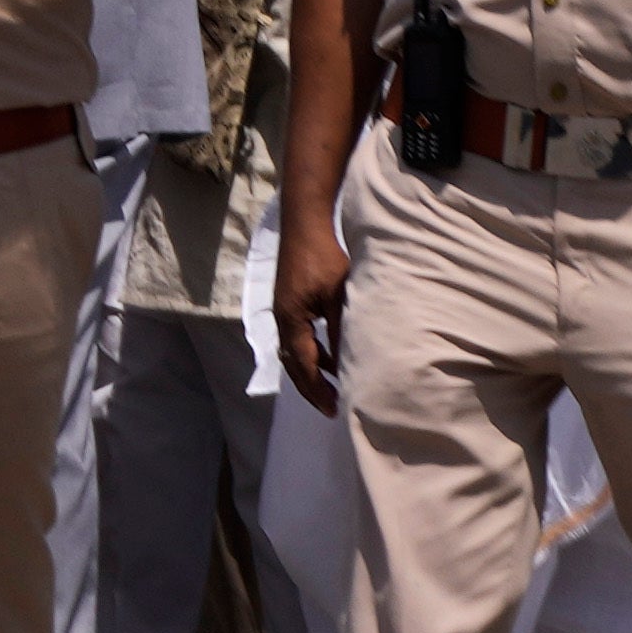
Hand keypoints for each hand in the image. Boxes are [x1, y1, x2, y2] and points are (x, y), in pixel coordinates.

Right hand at [274, 211, 353, 414]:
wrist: (304, 224)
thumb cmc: (323, 257)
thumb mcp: (337, 296)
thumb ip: (341, 330)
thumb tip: (350, 362)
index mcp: (291, 321)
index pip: (303, 366)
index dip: (317, 390)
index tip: (333, 408)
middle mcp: (282, 320)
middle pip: (292, 365)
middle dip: (310, 388)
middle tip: (330, 407)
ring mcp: (282, 311)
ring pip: (293, 352)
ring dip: (310, 370)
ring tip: (332, 386)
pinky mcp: (288, 302)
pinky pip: (296, 338)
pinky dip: (311, 352)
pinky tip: (328, 354)